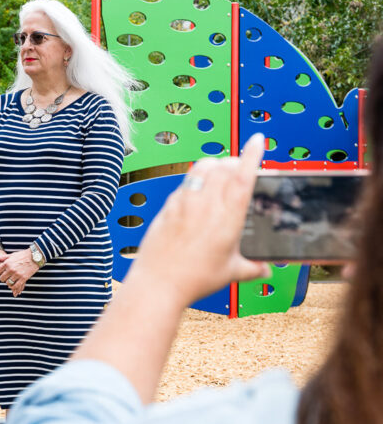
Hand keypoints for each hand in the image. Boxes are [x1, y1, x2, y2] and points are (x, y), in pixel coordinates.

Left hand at [0, 248, 39, 296]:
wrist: (35, 256)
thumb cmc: (22, 255)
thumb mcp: (11, 255)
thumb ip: (1, 258)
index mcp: (7, 263)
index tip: (1, 272)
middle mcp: (11, 269)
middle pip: (2, 278)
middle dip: (3, 278)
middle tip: (6, 277)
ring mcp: (17, 274)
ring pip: (8, 283)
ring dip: (8, 283)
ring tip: (10, 280)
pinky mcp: (23, 278)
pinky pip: (15, 286)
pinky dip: (13, 287)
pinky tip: (14, 284)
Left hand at [127, 133, 269, 307]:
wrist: (158, 283)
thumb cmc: (194, 279)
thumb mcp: (231, 273)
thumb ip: (252, 268)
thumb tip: (266, 269)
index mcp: (227, 218)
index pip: (243, 177)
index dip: (252, 155)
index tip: (258, 140)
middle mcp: (205, 205)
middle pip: (222, 166)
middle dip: (234, 161)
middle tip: (240, 167)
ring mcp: (183, 203)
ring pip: (200, 168)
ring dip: (214, 164)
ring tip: (220, 172)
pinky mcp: (167, 207)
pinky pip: (184, 183)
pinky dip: (195, 180)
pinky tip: (197, 192)